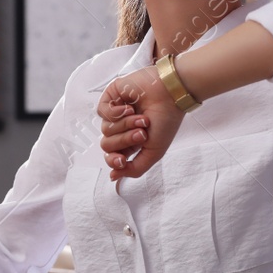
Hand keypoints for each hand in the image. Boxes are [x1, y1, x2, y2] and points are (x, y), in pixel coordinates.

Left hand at [98, 65, 185, 179]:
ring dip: (125, 125)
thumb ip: (135, 169)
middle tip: (142, 133)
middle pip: (108, 144)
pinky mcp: (111, 97)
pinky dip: (116, 112)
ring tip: (142, 118)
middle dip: (125, 140)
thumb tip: (113, 177)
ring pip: (105, 129)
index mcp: (131, 142)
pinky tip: (130, 108)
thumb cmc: (166, 121)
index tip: (122, 160)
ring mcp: (115, 112)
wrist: (171, 95)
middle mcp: (122, 128)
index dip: (114, 160)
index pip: (112, 156)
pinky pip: (102, 111)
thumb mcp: (154, 152)